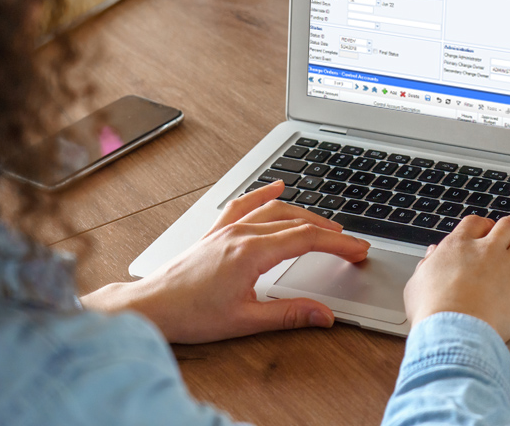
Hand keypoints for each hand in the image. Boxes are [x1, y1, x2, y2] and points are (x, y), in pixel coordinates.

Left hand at [80, 182, 369, 342]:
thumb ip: (289, 315)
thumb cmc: (190, 315)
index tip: (358, 250)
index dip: (338, 244)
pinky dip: (264, 194)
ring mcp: (227, 230)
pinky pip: (244, 205)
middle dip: (329, 231)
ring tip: (327, 225)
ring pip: (275, 211)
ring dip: (305, 215)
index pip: (307, 239)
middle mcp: (240, 234)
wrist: (150, 308)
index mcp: (251, 253)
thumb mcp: (245, 321)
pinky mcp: (215, 233)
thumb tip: (324, 315)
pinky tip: (276, 188)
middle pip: (296, 222)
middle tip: (352, 244)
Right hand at [403, 211, 509, 340]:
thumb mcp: (417, 283)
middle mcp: (487, 250)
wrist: (452, 329)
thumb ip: (427, 265)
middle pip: (509, 226)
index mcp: (458, 246)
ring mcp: (509, 266)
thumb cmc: (432, 311)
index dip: (485, 223)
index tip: (490, 225)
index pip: (475, 224)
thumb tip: (433, 255)